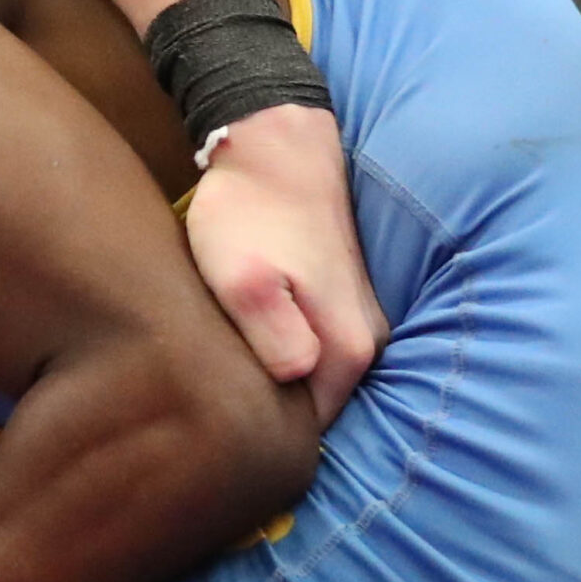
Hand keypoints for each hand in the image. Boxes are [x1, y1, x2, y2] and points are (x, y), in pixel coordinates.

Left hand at [186, 103, 386, 423]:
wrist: (275, 145)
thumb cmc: (248, 213)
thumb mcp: (243, 280)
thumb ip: (273, 337)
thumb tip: (297, 380)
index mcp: (346, 352)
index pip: (309, 433)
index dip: (263, 436)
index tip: (217, 426)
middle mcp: (367, 344)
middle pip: (314, 408)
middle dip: (270, 414)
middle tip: (213, 399)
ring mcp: (359, 320)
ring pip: (313, 379)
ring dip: (274, 381)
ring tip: (226, 369)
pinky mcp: (343, 300)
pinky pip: (315, 349)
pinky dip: (283, 352)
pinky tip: (248, 339)